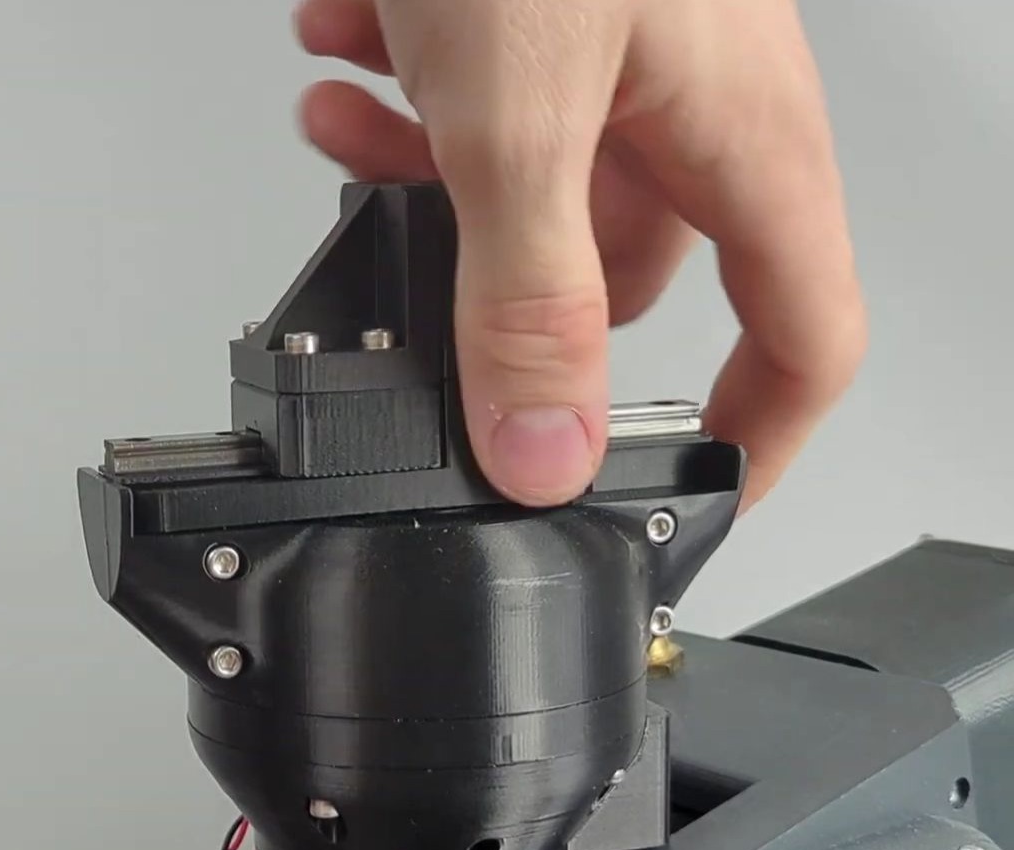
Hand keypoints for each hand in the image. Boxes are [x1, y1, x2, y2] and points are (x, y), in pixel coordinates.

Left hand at [294, 0, 866, 509]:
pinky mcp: (551, 21)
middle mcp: (695, 108)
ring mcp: (626, 59)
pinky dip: (407, 93)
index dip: (752, 440)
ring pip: (527, 183)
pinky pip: (488, 97)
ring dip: (417, 168)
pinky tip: (348, 51)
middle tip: (403, 257)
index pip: (803, 338)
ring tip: (344, 121)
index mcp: (743, 143)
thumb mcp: (518, 119)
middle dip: (486, 279)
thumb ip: (526, 296)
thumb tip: (543, 452)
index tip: (680, 504)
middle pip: (615, 272)